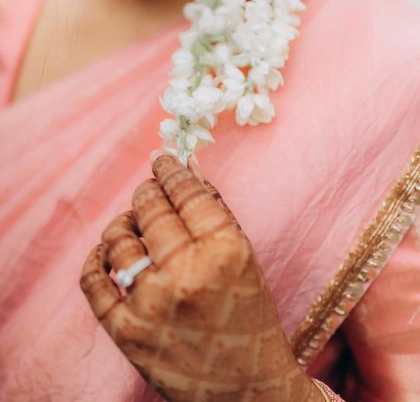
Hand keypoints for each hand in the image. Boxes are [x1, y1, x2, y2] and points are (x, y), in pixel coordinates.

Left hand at [80, 155, 320, 400]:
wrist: (245, 389)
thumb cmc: (251, 318)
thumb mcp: (246, 259)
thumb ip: (216, 213)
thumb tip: (188, 170)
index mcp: (225, 251)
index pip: (188, 192)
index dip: (172, 170)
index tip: (163, 160)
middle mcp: (186, 273)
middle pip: (151, 209)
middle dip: (148, 190)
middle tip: (149, 187)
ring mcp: (151, 304)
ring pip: (118, 238)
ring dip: (124, 222)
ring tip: (132, 221)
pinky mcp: (126, 332)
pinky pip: (94, 281)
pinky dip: (97, 259)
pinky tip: (107, 251)